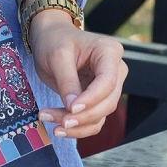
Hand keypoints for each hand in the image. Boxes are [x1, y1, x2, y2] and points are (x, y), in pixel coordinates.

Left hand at [29, 11, 127, 139]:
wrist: (50, 38)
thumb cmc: (55, 40)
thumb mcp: (57, 55)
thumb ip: (67, 81)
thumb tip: (73, 109)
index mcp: (109, 52)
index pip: (108, 81)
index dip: (91, 98)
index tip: (72, 109)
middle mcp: (115, 70)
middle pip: (107, 102)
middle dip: (83, 116)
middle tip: (60, 122)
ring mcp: (109, 87)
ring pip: (100, 115)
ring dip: (77, 126)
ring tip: (50, 122)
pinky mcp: (98, 100)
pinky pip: (93, 120)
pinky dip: (77, 128)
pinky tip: (58, 127)